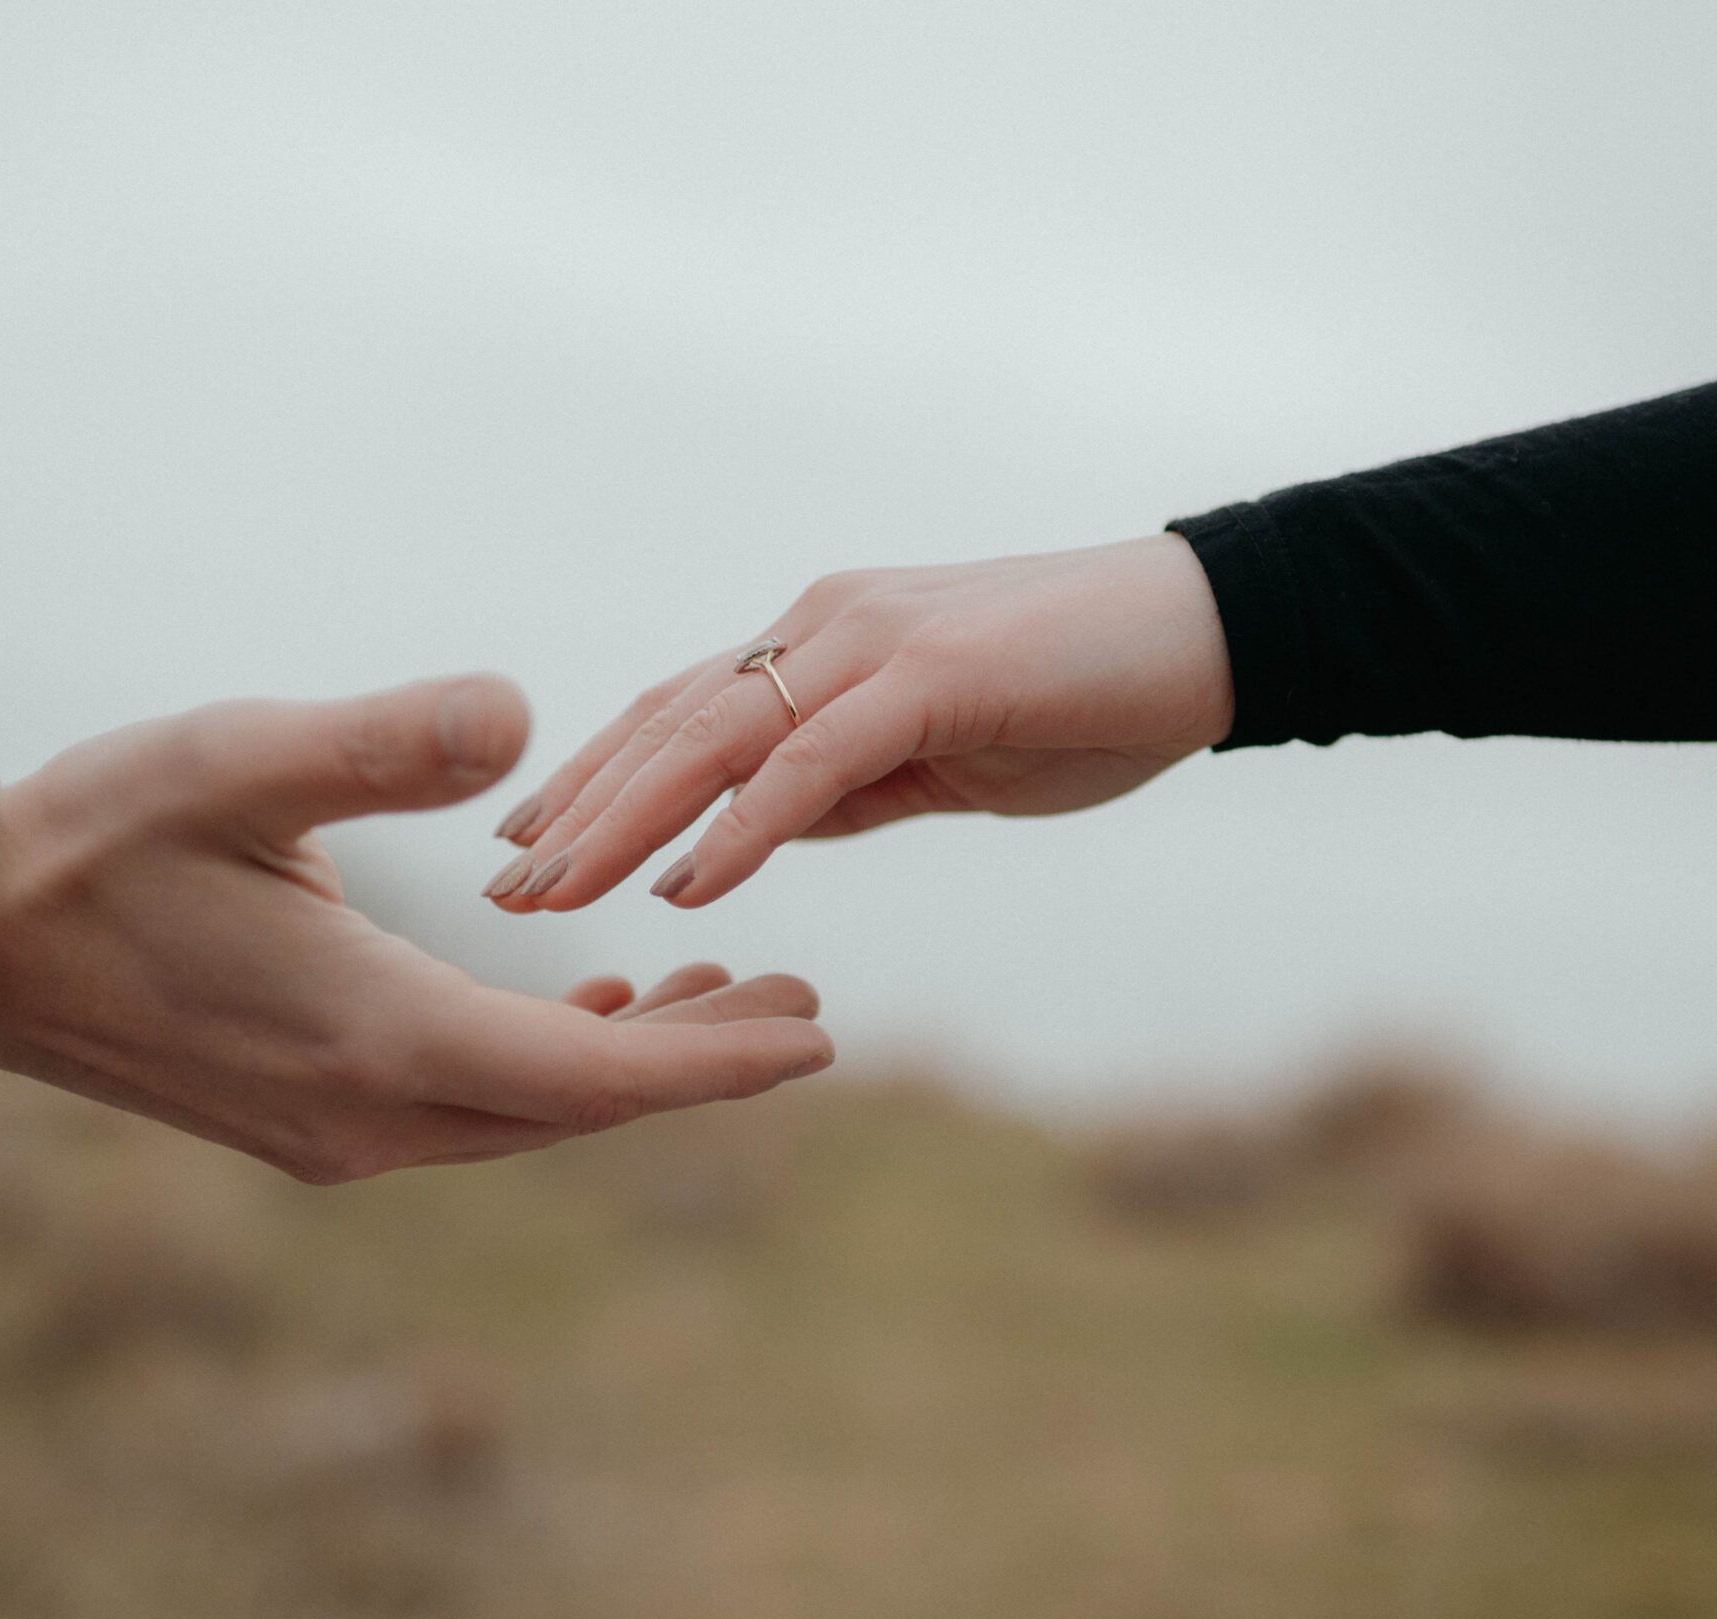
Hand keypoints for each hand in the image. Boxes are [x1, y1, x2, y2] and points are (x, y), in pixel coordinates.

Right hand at [0, 676, 831, 1181]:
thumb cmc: (99, 839)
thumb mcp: (238, 761)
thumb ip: (380, 742)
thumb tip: (515, 707)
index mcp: (376, 1036)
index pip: (590, 1078)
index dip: (713, 1060)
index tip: (816, 1033)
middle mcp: (370, 1113)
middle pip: (577, 1110)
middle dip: (696, 1064)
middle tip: (802, 1010)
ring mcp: (336, 1131)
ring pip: (524, 1114)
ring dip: (625, 1064)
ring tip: (716, 995)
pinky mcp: (308, 1118)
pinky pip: (468, 1106)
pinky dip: (544, 1065)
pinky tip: (582, 1007)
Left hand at [483, 533, 1233, 910]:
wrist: (1211, 631)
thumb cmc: (1083, 697)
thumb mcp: (938, 762)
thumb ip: (846, 788)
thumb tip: (756, 833)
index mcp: (823, 646)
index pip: (678, 713)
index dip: (596, 779)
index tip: (527, 844)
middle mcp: (826, 628)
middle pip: (668, 721)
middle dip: (579, 806)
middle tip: (504, 886)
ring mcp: (874, 643)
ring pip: (717, 734)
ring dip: (627, 819)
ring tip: (557, 891)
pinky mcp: (932, 674)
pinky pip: (815, 760)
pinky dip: (746, 825)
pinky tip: (690, 884)